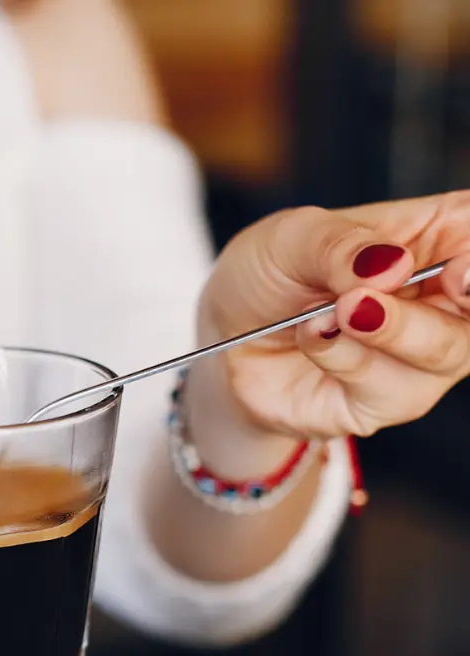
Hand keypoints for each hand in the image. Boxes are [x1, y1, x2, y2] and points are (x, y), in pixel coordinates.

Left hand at [196, 195, 469, 449]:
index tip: (460, 269)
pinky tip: (313, 335)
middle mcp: (441, 303)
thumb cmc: (269, 274)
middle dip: (455, 298)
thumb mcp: (293, 238)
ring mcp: (416, 359)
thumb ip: (342, 245)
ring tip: (335, 309)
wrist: (223, 335)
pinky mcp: (378, 405)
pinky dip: (345, 357)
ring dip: (388, 329)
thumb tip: (392, 267)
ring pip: (445, 353)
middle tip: (384, 290)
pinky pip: (386, 389)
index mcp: (438, 241)